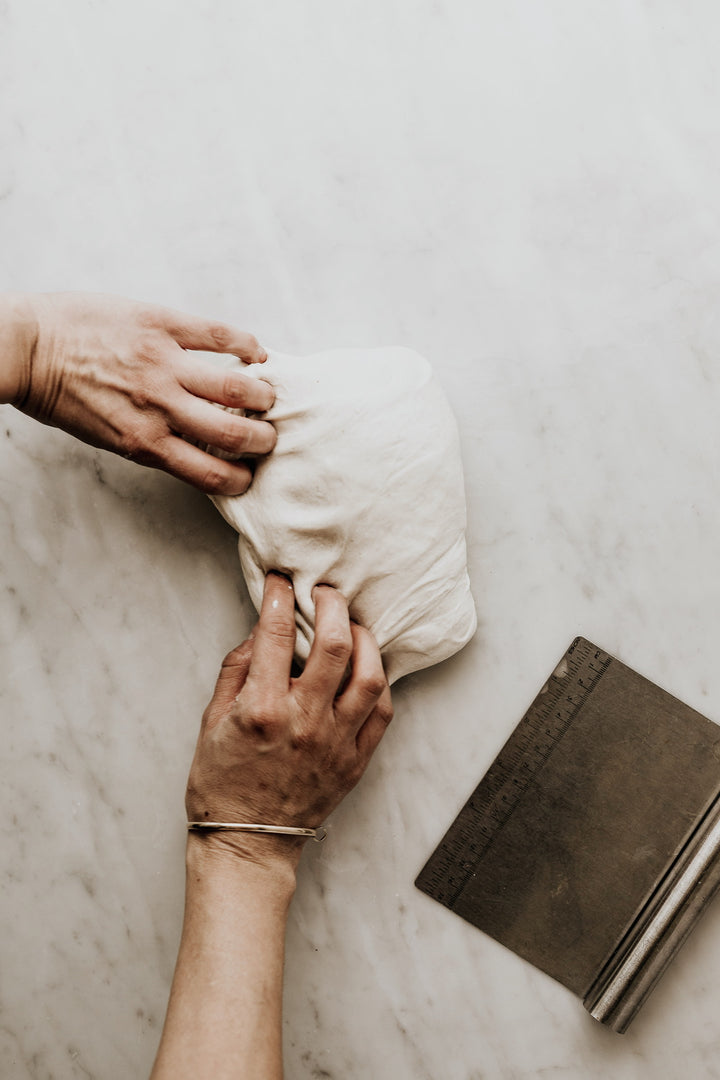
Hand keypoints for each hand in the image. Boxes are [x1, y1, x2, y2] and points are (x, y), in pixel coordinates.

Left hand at [2, 291, 275, 493]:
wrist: (26, 348)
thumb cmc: (61, 394)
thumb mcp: (106, 436)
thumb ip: (151, 442)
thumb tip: (193, 447)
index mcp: (145, 442)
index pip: (212, 474)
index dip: (241, 479)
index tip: (249, 472)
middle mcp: (160, 407)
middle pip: (236, 434)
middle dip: (263, 439)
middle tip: (266, 433)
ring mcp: (163, 364)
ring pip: (238, 387)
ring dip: (263, 395)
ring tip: (265, 395)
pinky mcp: (161, 324)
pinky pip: (220, 335)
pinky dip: (248, 345)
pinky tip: (257, 353)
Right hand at [186, 572, 393, 864]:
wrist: (248, 843)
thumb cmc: (222, 785)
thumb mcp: (210, 723)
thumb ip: (235, 672)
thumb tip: (258, 632)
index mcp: (262, 708)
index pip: (275, 632)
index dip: (280, 596)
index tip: (281, 581)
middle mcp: (304, 720)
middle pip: (334, 644)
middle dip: (332, 605)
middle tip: (326, 593)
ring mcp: (336, 741)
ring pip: (369, 674)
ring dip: (365, 640)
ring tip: (353, 627)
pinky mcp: (356, 761)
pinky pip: (382, 711)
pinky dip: (378, 682)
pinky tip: (367, 669)